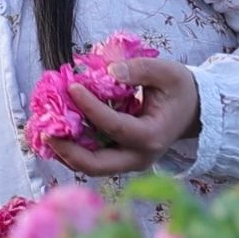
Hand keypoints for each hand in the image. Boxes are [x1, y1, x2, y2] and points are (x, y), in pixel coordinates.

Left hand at [46, 56, 200, 176]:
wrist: (193, 110)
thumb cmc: (180, 90)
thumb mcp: (167, 72)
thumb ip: (139, 70)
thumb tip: (108, 72)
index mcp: (152, 137)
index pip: (114, 126)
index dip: (91, 107)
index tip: (72, 87)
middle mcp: (139, 157)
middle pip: (97, 165)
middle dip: (68, 150)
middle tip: (46, 130)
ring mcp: (129, 162)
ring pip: (90, 167)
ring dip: (66, 152)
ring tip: (45, 130)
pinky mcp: (120, 159)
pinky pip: (92, 159)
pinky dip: (73, 148)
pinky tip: (57, 131)